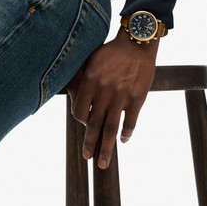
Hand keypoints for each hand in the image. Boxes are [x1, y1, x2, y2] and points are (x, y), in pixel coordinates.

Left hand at [65, 27, 157, 169]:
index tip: (85, 123)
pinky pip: (130, 121)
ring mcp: (121, 97)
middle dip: (89, 144)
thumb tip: (69, 92)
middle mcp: (104, 92)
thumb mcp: (90, 60)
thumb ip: (81, 78)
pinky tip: (123, 141)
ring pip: (111, 128)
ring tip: (103, 163)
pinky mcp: (137, 98)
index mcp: (90, 82)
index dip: (80, 120)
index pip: (79, 111)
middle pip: (94, 125)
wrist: (136, 42)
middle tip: (86, 157)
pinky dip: (126, 133)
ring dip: (106, 148)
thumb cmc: (111, 51)